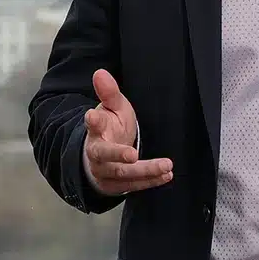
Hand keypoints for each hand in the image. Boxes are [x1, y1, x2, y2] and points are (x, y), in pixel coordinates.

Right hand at [83, 69, 172, 193]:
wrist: (102, 157)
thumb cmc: (110, 128)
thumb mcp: (112, 108)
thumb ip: (109, 93)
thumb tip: (100, 73)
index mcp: (95, 131)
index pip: (92, 124)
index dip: (92, 121)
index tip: (92, 115)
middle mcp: (96, 153)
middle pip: (105, 155)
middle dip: (118, 155)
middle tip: (132, 154)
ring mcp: (104, 172)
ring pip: (123, 174)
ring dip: (146, 171)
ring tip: (166, 166)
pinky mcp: (114, 186)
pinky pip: (133, 185)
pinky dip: (151, 181)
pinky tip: (166, 175)